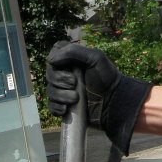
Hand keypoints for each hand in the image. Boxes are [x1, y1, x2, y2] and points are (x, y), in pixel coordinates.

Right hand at [45, 41, 152, 155]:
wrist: (113, 103)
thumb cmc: (107, 78)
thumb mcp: (95, 58)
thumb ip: (74, 52)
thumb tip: (51, 60)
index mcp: (72, 60)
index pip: (54, 53)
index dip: (55, 60)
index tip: (67, 66)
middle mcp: (66, 73)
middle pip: (49, 74)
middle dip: (60, 80)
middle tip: (75, 83)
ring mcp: (64, 90)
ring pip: (50, 91)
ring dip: (61, 95)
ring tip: (76, 98)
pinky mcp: (64, 105)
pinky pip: (52, 106)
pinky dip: (57, 108)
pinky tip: (67, 109)